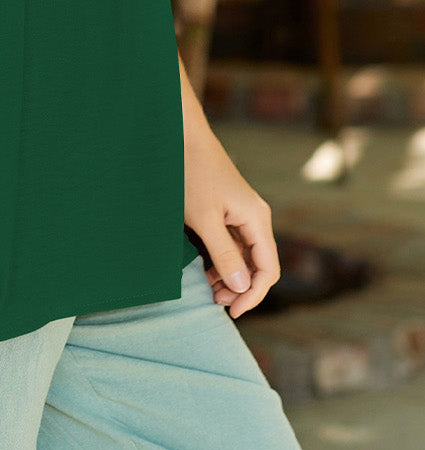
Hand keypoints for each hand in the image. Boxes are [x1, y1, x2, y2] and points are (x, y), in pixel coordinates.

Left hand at [184, 129, 280, 317]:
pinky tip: (206, 271)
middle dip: (242, 288)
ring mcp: (241, 213)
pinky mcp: (227, 210)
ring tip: (210, 291)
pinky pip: (232, 243)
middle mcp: (255, 217)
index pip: (267, 269)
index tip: (232, 312)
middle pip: (259, 264)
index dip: (253, 294)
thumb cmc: (193, 174)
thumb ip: (224, 254)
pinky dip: (223, 260)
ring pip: (245, 255)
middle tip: (217, 303)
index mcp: (257, 219)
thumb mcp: (205, 219)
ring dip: (231, 276)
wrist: (183, 137)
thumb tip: (242, 288)